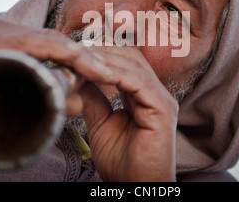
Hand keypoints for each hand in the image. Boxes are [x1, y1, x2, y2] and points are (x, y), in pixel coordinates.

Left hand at [0, 20, 111, 155]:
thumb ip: (38, 104)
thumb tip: (75, 101)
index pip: (50, 43)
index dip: (81, 58)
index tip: (102, 71)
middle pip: (52, 37)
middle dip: (81, 55)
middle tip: (103, 71)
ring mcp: (0, 32)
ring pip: (47, 38)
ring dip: (70, 55)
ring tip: (91, 70)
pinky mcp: (3, 39)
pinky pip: (37, 42)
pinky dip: (56, 54)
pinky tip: (69, 65)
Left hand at [74, 46, 178, 181]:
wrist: (135, 187)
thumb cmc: (121, 161)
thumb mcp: (100, 124)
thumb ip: (94, 99)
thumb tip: (81, 77)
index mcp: (144, 95)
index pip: (126, 62)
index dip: (102, 55)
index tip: (75, 54)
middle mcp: (156, 93)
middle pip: (131, 57)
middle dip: (102, 52)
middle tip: (76, 52)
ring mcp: (162, 100)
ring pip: (135, 66)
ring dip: (106, 61)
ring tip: (82, 60)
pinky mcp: (163, 110)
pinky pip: (140, 82)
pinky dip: (118, 75)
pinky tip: (98, 75)